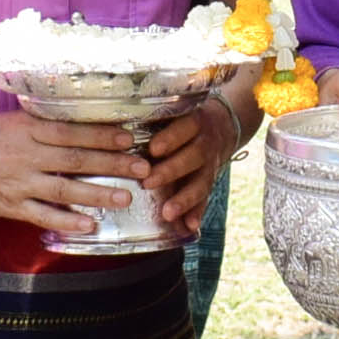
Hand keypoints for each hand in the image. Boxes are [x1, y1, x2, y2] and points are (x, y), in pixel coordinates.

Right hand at [0, 110, 157, 236]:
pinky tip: (90, 226)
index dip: (102, 136)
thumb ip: (44, 124)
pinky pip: (43, 216)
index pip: (71, 132)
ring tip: (126, 197)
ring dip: (98, 195)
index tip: (129, 138)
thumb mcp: (13, 120)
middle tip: (142, 167)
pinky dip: (67, 222)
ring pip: (64, 190)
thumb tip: (85, 121)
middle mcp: (26, 156)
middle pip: (75, 160)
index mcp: (27, 130)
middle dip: (112, 164)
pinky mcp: (11, 206)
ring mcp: (19, 183)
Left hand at [136, 85, 240, 242]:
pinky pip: (206, 199)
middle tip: (148, 182)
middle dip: (171, 170)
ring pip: (201, 183)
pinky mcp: (210, 182)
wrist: (223, 125)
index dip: (171, 138)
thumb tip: (115, 126)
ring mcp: (210, 165)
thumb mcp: (177, 111)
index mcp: (194, 122)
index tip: (153, 149)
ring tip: (168, 213)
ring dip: (184, 199)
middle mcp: (205, 144)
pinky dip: (197, 213)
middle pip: (192, 156)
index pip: (185, 128)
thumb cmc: (184, 119)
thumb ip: (153, 118)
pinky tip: (189, 227)